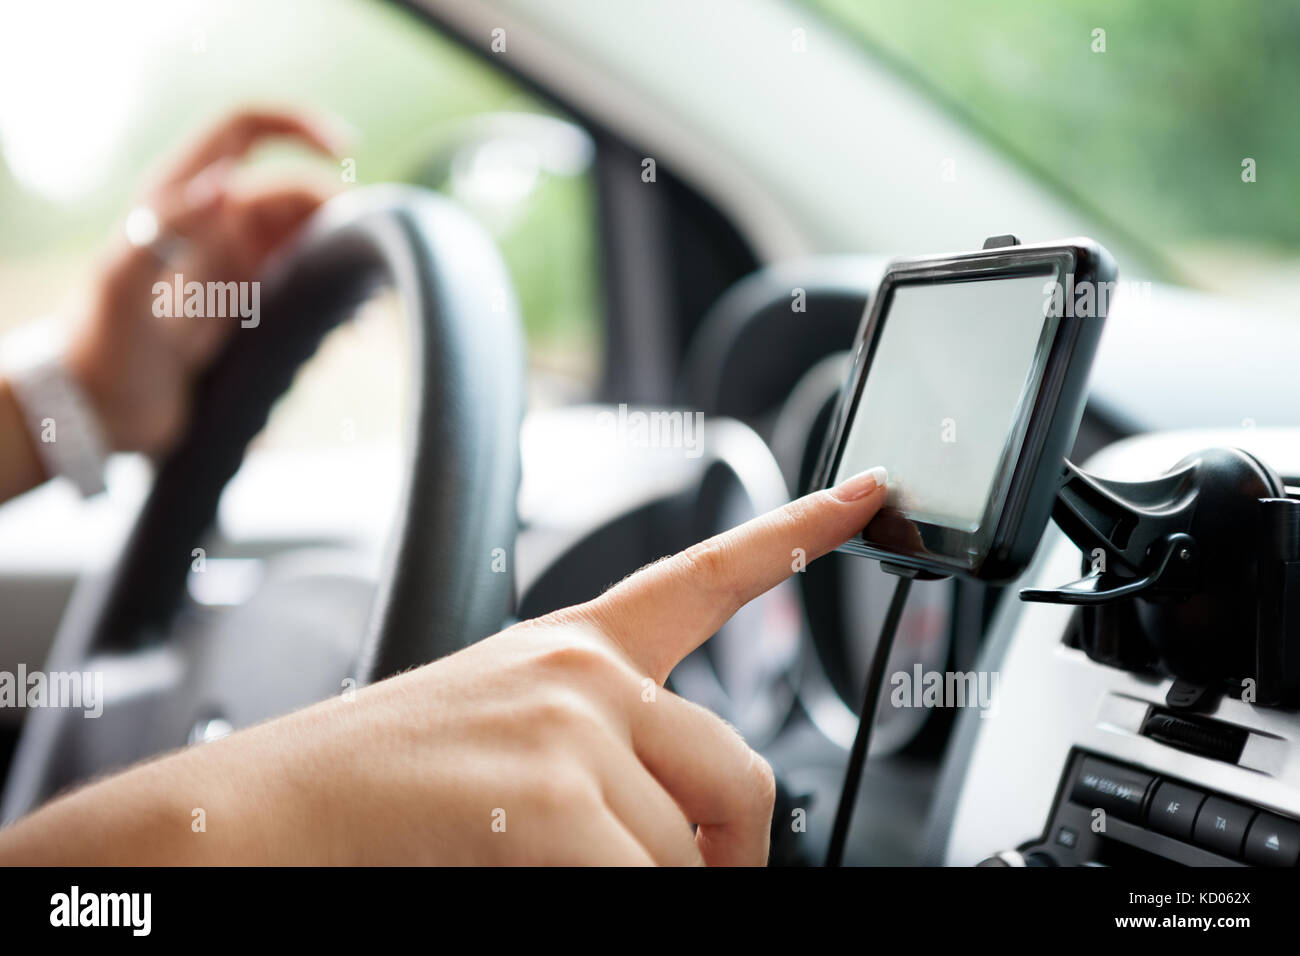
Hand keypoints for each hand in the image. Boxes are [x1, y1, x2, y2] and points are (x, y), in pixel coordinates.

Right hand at [0, 468, 887, 865]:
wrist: (260, 819)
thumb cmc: (374, 783)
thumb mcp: (507, 732)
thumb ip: (605, 751)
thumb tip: (691, 830)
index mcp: (577, 646)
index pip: (709, 575)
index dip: (798, 532)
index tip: (868, 491)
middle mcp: (586, 676)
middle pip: (742, 774)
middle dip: (727, 850)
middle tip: (693, 877)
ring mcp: (572, 736)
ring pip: (687, 855)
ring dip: (643, 883)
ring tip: (542, 865)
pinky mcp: (551, 805)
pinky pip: (647, 885)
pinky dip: (616, 900)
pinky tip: (532, 875)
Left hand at [64, 109, 340, 456]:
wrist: (100, 409)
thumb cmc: (102, 344)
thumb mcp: (120, 284)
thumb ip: (165, 227)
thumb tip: (226, 185)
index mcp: (181, 195)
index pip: (247, 128)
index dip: (298, 125)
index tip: (347, 149)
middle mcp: (215, 219)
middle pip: (295, 191)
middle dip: (336, 213)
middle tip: (366, 257)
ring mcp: (237, 260)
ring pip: (309, 236)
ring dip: (341, 256)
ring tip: (365, 296)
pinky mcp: (254, 302)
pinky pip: (308, 281)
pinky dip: (335, 294)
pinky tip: (349, 325)